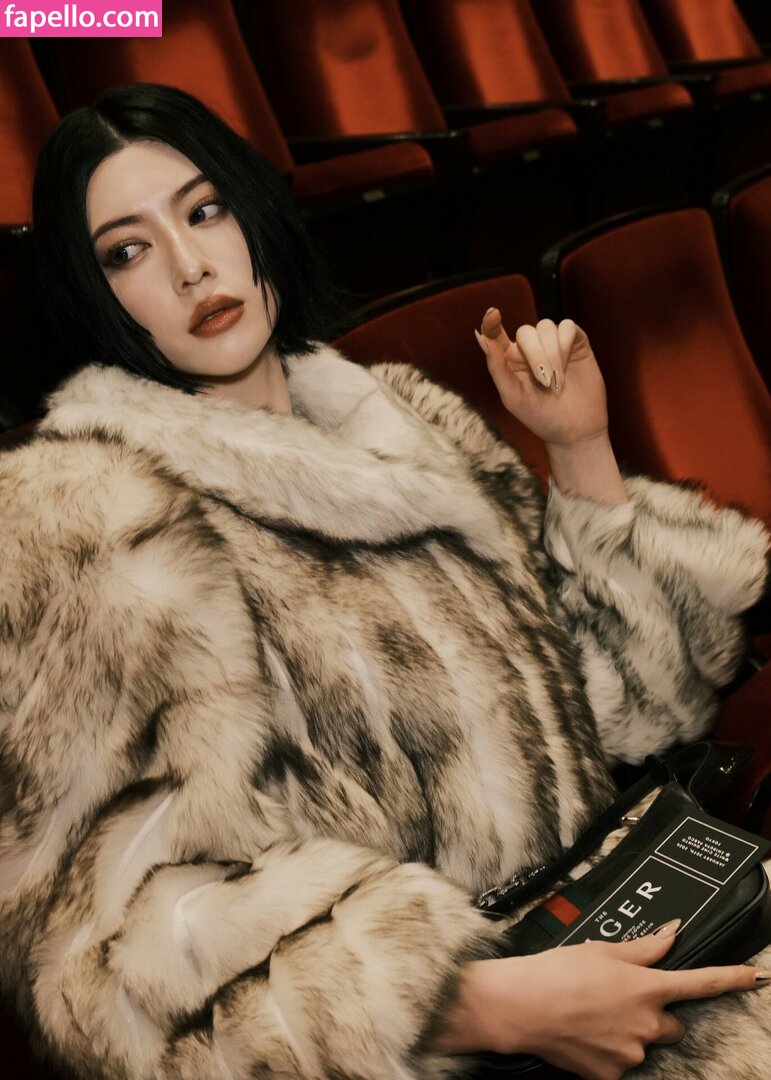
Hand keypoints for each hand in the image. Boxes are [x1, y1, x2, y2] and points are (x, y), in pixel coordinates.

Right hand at [434, 926, 768, 1079]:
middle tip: (620, 1001)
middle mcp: (646, 1023)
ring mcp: (631, 1053)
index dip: (731, 978)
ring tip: (591, 1015)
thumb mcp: (601, 951)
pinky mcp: (612, 1075)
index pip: (700, 982)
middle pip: (670, 1023)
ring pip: (644, 1044)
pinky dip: (607, 1051)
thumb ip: (643, 949)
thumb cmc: (556, 972)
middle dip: (653, 1014)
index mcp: (646, 987)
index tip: (756, 977)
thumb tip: (670, 935)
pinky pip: (621, 1064)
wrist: (521, 1007)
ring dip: (628, 1032)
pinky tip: (584, 1035)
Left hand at [476, 310, 627, 503]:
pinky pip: (567, 326)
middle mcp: (530, 349)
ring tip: (558, 382)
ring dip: (552, 353)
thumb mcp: (513, 397)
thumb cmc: (540, 417)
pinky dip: (565, 342)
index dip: (491, 323)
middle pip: (526, 332)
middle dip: (536, 355)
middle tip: (545, 383)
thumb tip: (482, 337)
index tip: (492, 314)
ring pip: (546, 327)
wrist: (575, 431)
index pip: (496, 334)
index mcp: (510, 360)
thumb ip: (497, 367)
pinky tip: (570, 361)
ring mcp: (553, 344)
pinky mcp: (576, 343)